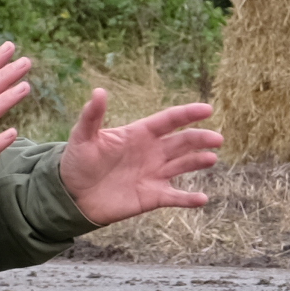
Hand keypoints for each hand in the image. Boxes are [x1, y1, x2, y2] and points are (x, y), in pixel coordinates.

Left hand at [57, 88, 224, 225]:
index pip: (169, 120)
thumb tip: (98, 91)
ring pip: (183, 165)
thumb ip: (92, 116)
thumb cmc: (77, 161)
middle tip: (217, 139)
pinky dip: (189, 199)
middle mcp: (152, 152)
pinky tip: (202, 199)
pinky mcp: (152, 196)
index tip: (207, 109)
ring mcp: (154, 174)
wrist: (72, 194)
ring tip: (211, 159)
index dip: (188, 114)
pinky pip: (175, 197)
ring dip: (198, 162)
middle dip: (200, 139)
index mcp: (139, 134)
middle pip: (182, 142)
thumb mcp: (82, 136)